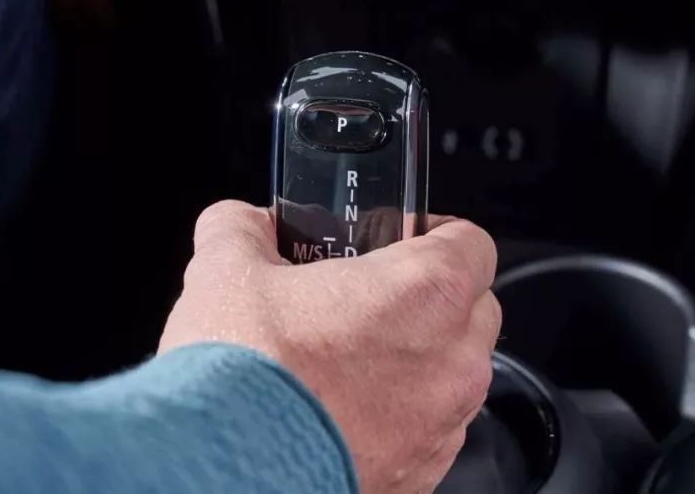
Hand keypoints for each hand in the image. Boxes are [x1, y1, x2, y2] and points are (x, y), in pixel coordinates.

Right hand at [159, 200, 500, 493]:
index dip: (435, 235)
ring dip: (415, 362)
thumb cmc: (242, 376)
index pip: (471, 243)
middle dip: (428, 300)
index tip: (399, 240)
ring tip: (343, 362)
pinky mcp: (421, 477)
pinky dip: (398, 419)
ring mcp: (442, 427)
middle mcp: (453, 361)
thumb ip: (243, 229)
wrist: (222, 472)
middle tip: (364, 300)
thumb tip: (244, 226)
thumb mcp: (225, 271)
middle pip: (472, 310)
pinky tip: (338, 413)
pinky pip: (429, 433)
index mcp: (427, 292)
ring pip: (453, 376)